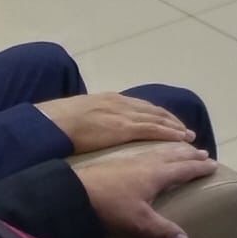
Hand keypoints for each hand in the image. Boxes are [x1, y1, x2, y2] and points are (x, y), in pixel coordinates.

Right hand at [37, 92, 194, 153]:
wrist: (48, 123)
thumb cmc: (55, 123)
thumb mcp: (77, 115)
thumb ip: (90, 119)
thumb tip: (92, 130)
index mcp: (109, 99)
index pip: (140, 106)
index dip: (156, 114)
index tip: (168, 121)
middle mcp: (121, 103)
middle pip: (154, 111)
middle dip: (171, 120)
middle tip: (184, 130)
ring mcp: (123, 114)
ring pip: (158, 118)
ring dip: (175, 127)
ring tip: (188, 136)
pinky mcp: (123, 128)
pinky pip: (153, 129)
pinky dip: (169, 132)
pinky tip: (181, 138)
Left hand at [73, 143, 215, 237]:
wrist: (75, 192)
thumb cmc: (112, 206)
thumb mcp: (139, 222)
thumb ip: (162, 231)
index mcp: (159, 174)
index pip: (186, 168)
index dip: (201, 167)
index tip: (214, 165)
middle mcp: (150, 162)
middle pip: (176, 154)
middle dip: (191, 154)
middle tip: (204, 153)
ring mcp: (134, 160)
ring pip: (162, 150)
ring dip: (176, 149)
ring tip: (183, 149)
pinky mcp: (120, 162)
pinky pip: (149, 151)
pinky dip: (159, 151)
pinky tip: (152, 156)